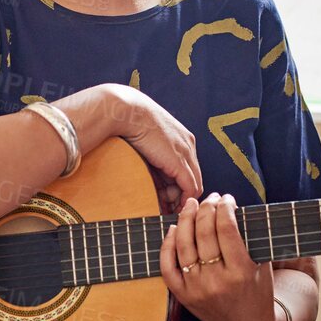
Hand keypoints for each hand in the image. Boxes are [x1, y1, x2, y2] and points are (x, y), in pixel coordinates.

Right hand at [101, 84, 203, 213]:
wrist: (127, 111)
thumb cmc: (129, 121)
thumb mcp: (146, 138)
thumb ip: (154, 155)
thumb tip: (151, 172)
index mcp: (182, 138)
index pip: (189, 168)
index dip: (180, 185)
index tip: (167, 197)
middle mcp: (188, 145)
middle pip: (194, 177)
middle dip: (182, 195)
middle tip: (169, 208)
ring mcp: (186, 153)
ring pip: (194, 185)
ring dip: (181, 200)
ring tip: (166, 209)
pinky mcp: (179, 162)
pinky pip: (190, 188)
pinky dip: (184, 200)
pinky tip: (173, 207)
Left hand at [159, 193, 282, 320]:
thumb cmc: (257, 290)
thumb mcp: (261, 265)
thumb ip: (248, 238)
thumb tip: (227, 206)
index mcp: (240, 272)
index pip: (227, 229)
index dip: (225, 207)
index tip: (227, 198)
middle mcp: (216, 281)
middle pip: (204, 233)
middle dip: (206, 208)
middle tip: (211, 198)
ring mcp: (196, 289)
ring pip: (183, 245)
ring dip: (185, 219)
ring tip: (191, 205)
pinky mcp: (183, 296)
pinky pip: (167, 266)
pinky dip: (167, 244)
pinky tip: (173, 228)